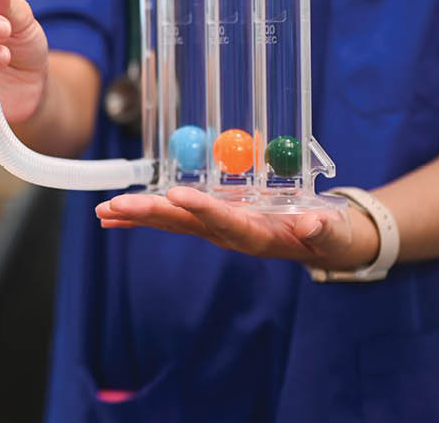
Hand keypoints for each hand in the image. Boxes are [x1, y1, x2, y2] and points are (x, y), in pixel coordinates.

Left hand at [94, 187, 379, 269]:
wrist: (325, 242)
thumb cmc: (331, 233)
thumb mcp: (334, 232)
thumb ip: (325, 228)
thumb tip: (315, 223)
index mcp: (258, 235)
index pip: (226, 221)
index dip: (202, 208)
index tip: (178, 196)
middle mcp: (230, 235)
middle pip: (186, 223)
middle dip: (150, 213)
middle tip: (116, 205)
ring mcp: (217, 230)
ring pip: (172, 221)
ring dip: (138, 215)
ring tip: (103, 210)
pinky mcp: (211, 223)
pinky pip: (173, 218)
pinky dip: (144, 215)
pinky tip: (115, 215)